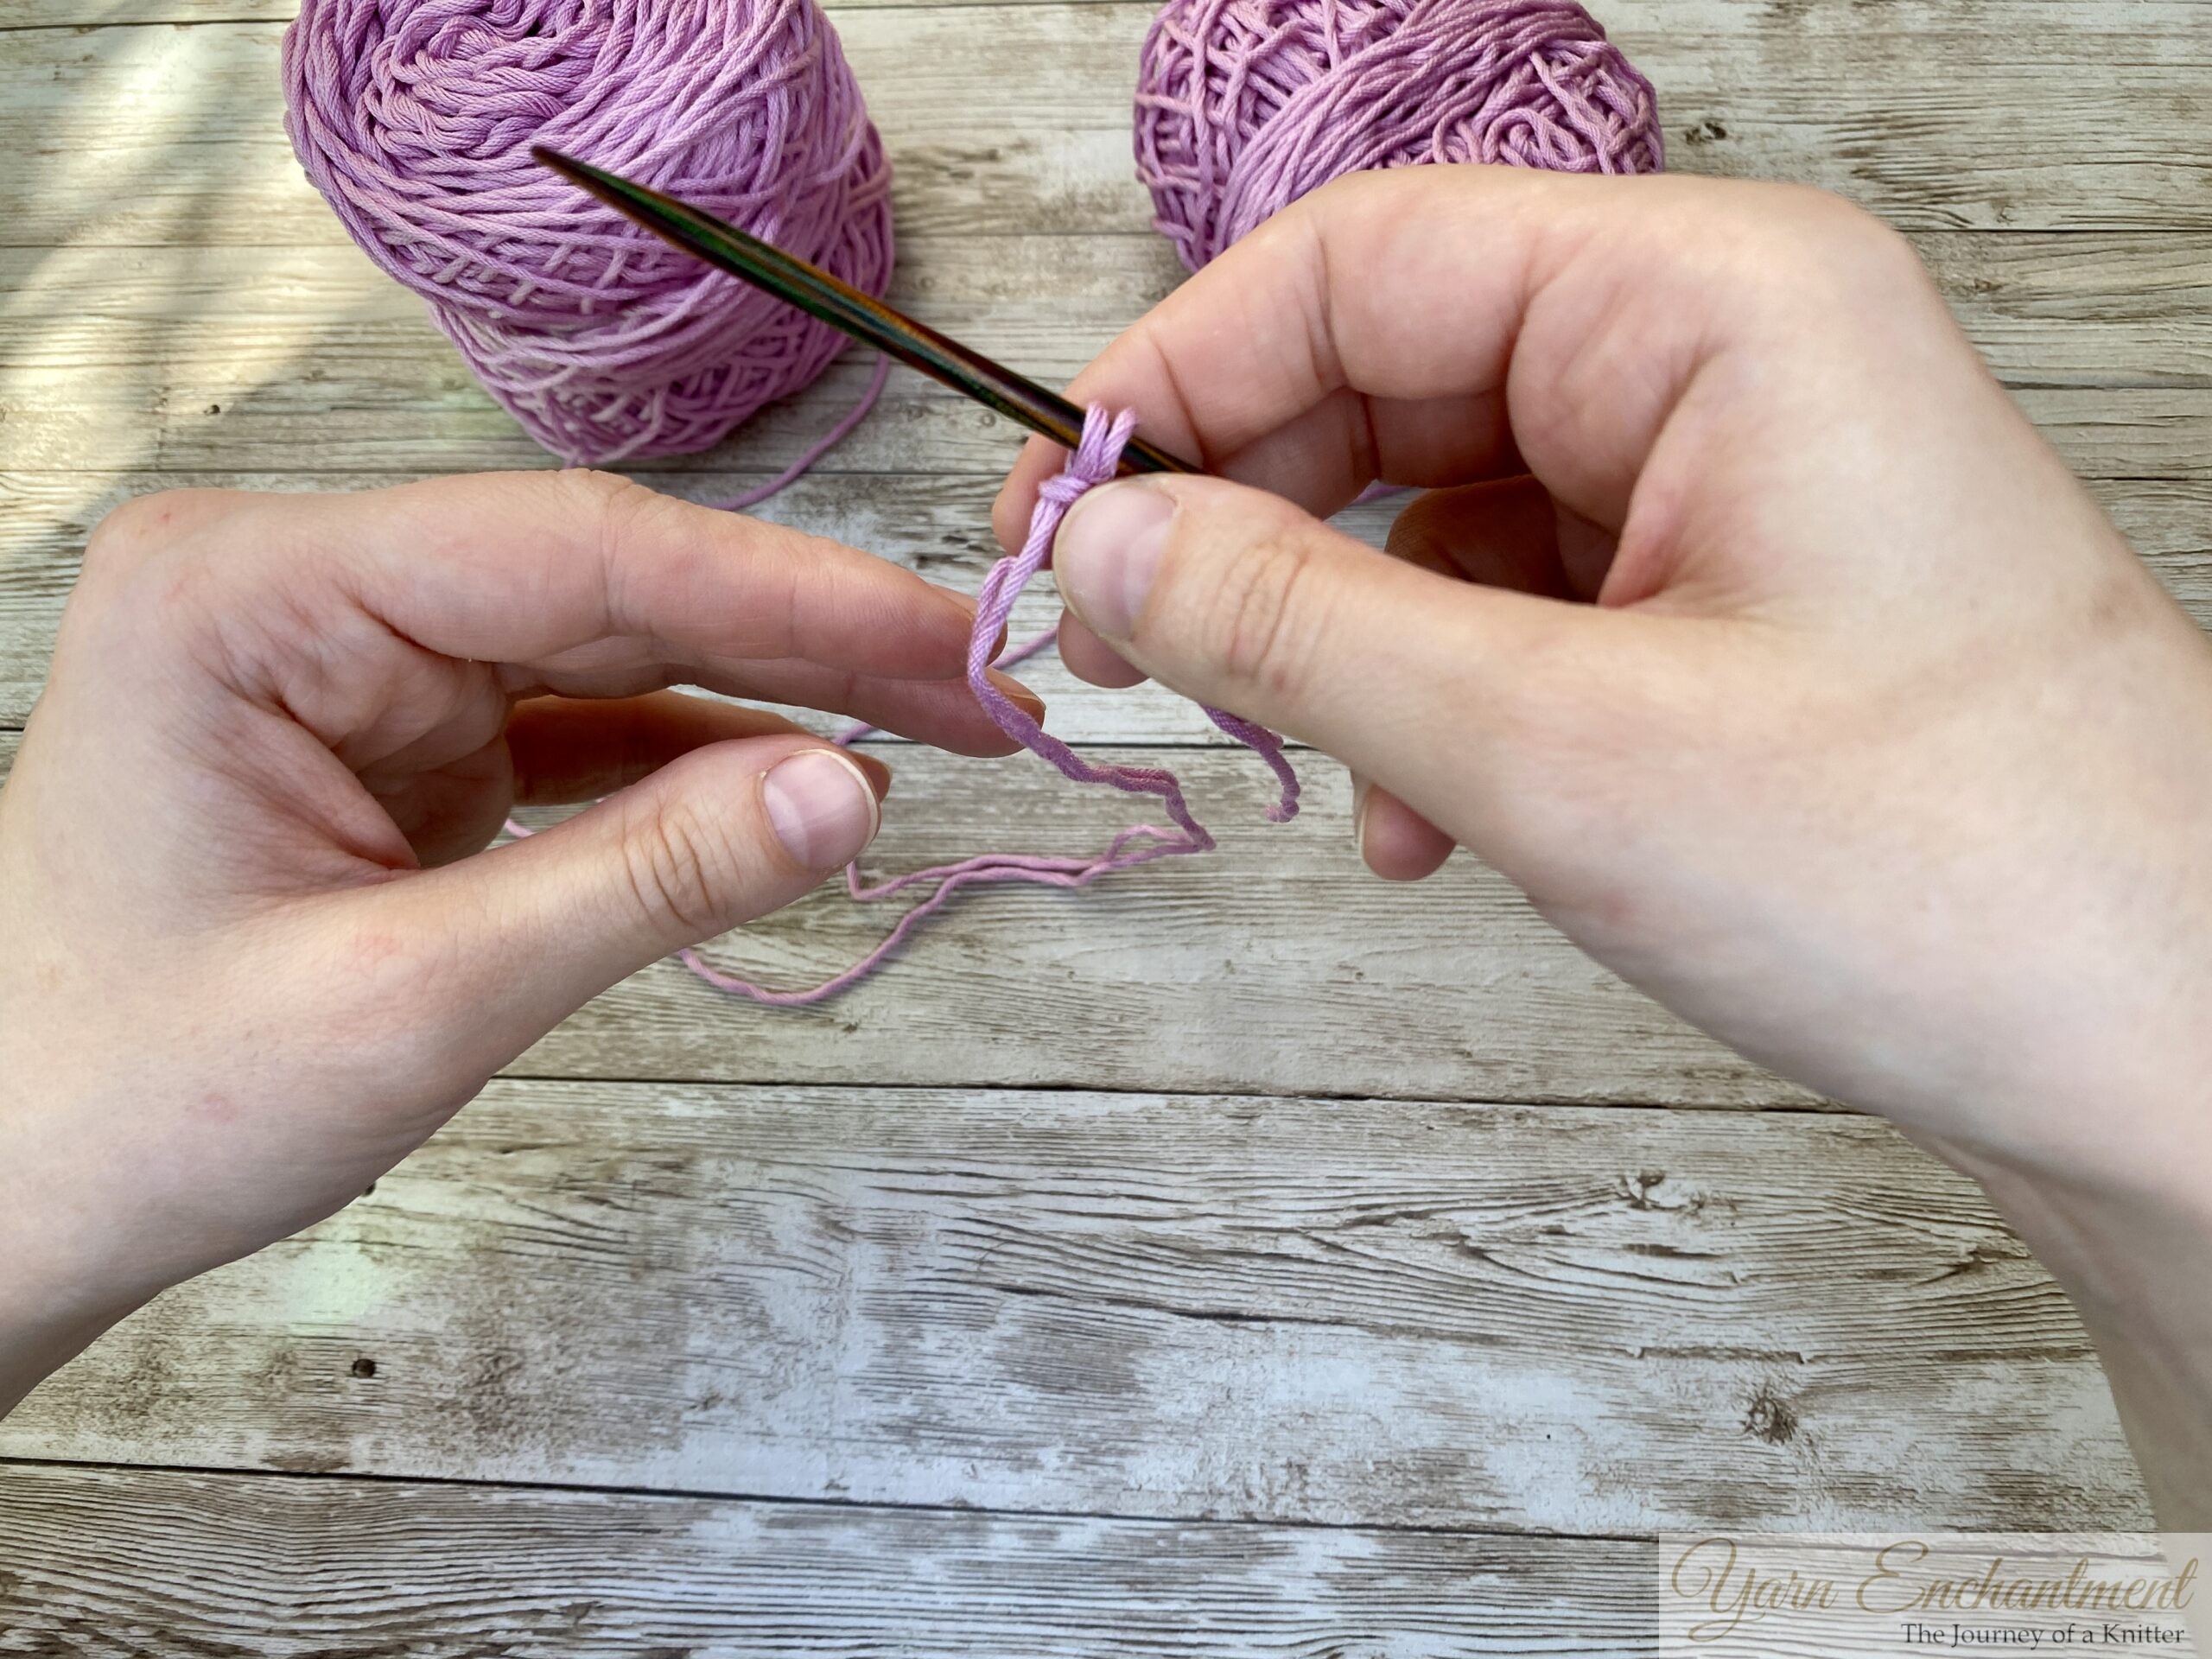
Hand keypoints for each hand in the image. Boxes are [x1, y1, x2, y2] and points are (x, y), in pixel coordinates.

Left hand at [0, 470, 1035, 1410]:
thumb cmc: (136, 1104)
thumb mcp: (414, 999)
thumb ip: (644, 880)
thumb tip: (856, 793)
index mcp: (255, 594)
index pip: (575, 551)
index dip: (787, 593)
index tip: (948, 640)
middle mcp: (302, 593)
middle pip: (603, 584)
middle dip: (799, 638)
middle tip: (982, 688)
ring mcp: (345, 664)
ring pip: (603, 648)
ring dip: (763, 696)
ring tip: (932, 731)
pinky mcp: (386, 740)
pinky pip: (567, 728)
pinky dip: (684, 765)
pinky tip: (796, 787)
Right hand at [997, 167, 2211, 1518]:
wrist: (2173, 1060)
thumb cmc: (1933, 878)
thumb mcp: (1551, 746)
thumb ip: (1296, 623)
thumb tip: (1101, 547)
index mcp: (1711, 302)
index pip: (1364, 261)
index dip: (1181, 378)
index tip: (1056, 522)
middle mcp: (1729, 355)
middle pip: (1399, 368)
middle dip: (1251, 518)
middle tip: (1128, 657)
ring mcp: (1741, 476)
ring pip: (1448, 498)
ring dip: (1343, 631)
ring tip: (1314, 777)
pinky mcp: (1743, 596)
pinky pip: (1525, 597)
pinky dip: (1437, 695)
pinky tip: (1421, 822)